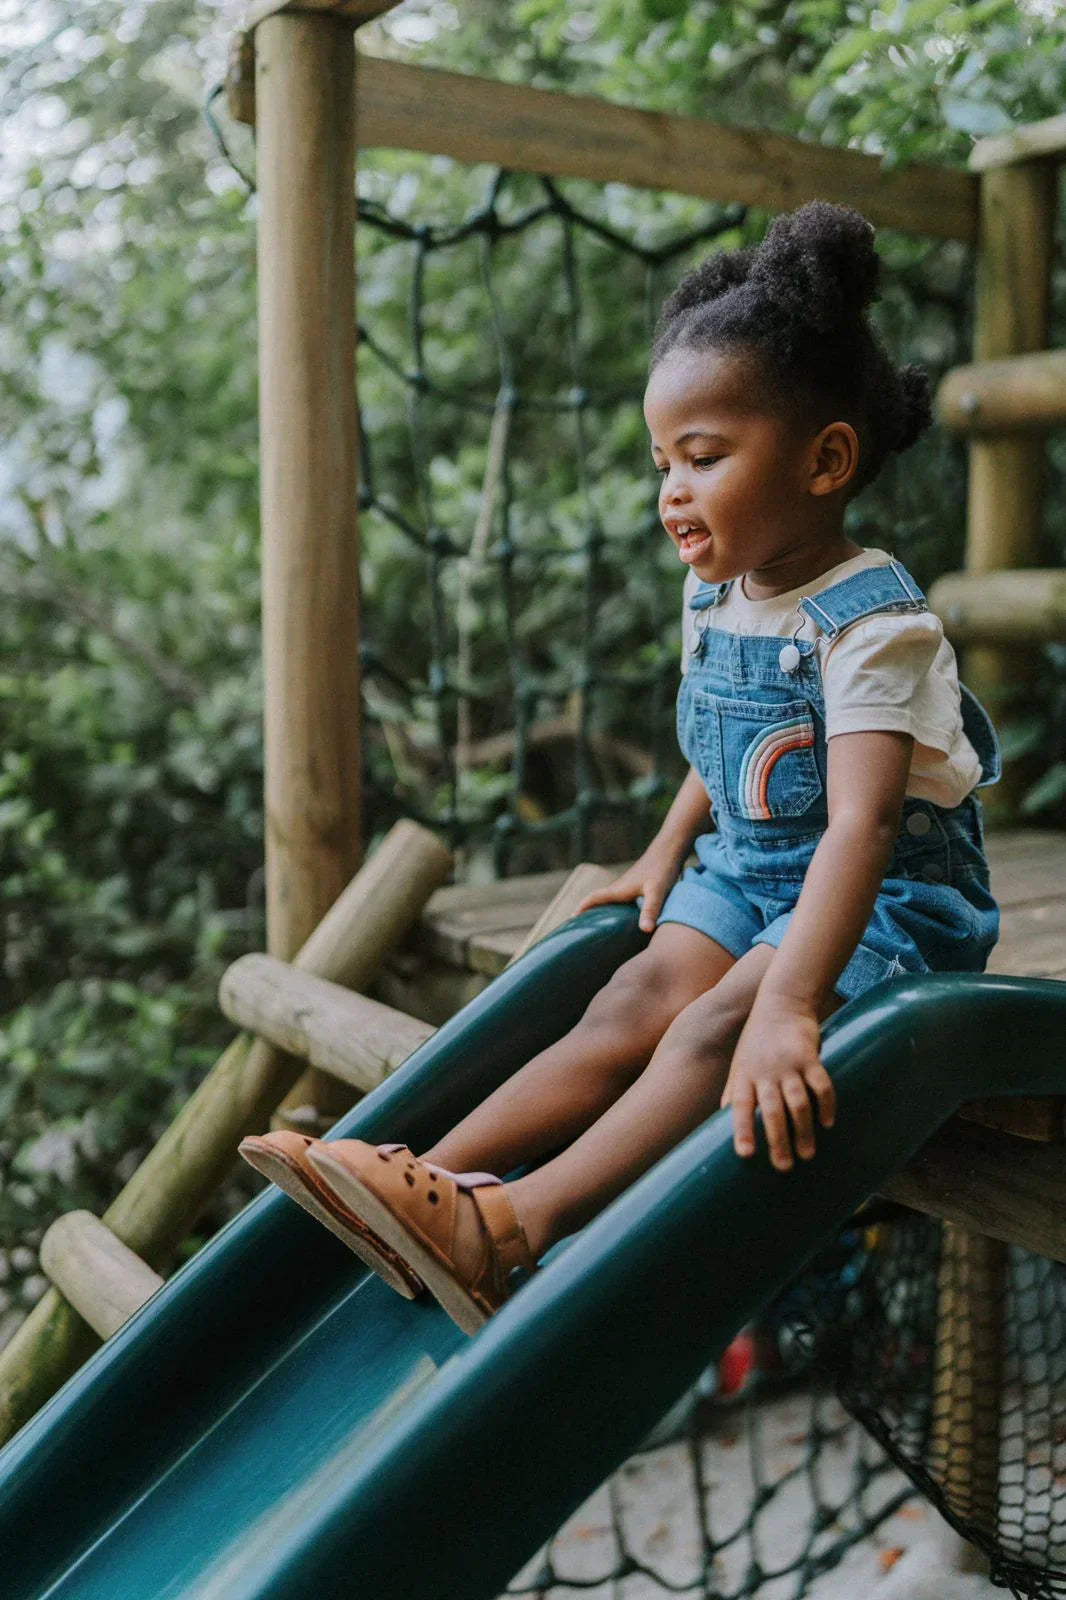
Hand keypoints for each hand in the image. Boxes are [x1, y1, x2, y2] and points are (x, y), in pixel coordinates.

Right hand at [574, 843, 684, 934]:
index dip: (582, 909)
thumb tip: (645, 930)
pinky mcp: (638, 886)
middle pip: (598, 900)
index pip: (594, 898)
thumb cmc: (663, 869)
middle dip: (587, 912)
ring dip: (601, 910)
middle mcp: (620, 887)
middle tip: (579, 928)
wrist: (670, 849)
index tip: (570, 920)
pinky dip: (616, 909)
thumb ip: (650, 910)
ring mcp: (628, 886)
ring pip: (609, 900)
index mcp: (619, 889)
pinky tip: (624, 918)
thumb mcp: (657, 891)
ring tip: (599, 926)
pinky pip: (621, 900)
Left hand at [720, 997, 835, 1171]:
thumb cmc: (757, 1038)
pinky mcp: (810, 1057)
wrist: (781, 1002)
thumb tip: (722, 1116)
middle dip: (777, 1140)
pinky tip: (827, 1123)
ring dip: (803, 1130)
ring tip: (807, 1154)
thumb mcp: (739, 1062)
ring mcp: (788, 1064)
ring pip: (797, 1103)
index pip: (739, 1106)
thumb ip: (734, 1089)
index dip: (742, 1129)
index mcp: (744, 1075)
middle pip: (771, 1110)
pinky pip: (820, 1085)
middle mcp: (765, 1071)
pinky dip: (825, 1105)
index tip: (745, 1154)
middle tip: (784, 1166)